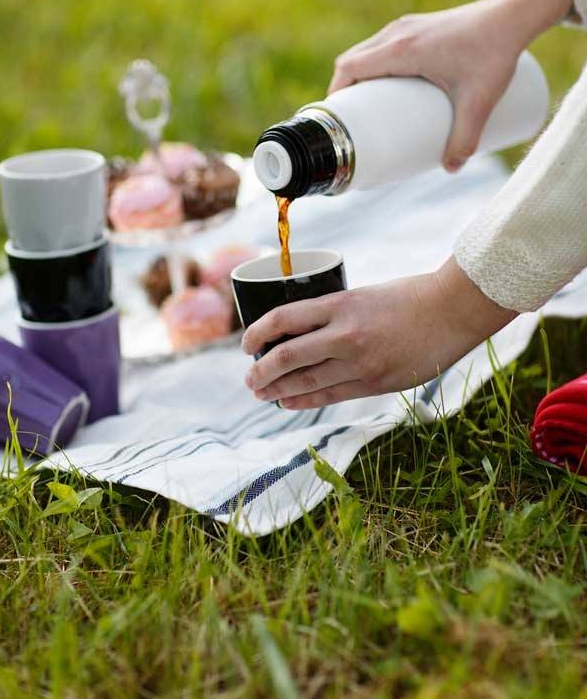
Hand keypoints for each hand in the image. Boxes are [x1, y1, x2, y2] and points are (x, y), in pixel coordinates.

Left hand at [242, 257, 516, 408]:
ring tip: (262, 393)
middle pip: (287, 357)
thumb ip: (336, 316)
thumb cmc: (410, 297)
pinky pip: (330, 396)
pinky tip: (288, 402)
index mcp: (341, 304)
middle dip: (261, 371)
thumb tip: (302, 337)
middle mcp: (346, 334)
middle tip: (249, 378)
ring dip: (277, 390)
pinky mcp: (376, 383)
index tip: (246, 344)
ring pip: (305, 382)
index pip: (283, 319)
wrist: (453, 311)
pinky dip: (304, 400)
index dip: (257, 333)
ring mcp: (361, 362)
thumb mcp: (364, 296)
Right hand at [329, 0, 571, 171]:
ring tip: (368, 106)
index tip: (338, 118)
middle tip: (354, 121)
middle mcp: (397, 33)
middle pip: (351, 61)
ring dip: (359, 76)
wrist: (512, 16)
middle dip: (346, 90)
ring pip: (365, 51)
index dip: (336, 93)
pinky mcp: (416, 25)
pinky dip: (373, 64)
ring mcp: (406, 26)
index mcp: (400, 50)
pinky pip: (381, 45)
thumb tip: (452, 169)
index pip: (349, 68)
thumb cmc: (493, 53)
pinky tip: (385, 81)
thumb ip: (465, 138)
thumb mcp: (479, 102)